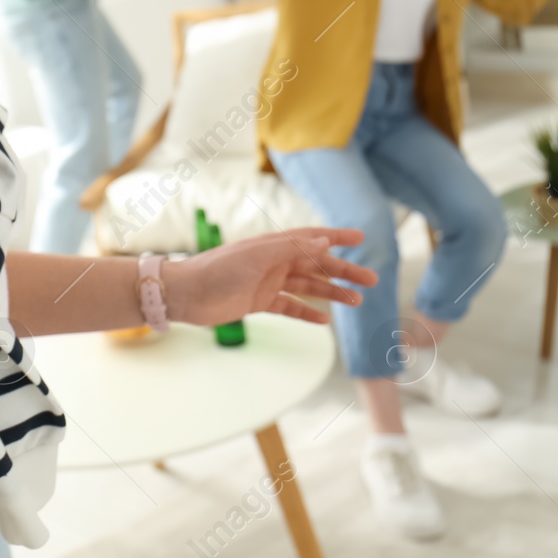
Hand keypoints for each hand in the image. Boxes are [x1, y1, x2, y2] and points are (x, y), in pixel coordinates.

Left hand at [163, 228, 378, 326]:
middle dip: (343, 272)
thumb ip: (291, 248)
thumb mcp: (256, 256)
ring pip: (306, 287)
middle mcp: (272, 262)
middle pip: (316, 265)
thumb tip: (325, 242)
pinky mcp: (258, 303)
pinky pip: (289, 307)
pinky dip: (306, 313)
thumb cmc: (218, 269)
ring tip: (355, 301)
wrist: (186, 294)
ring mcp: (266, 282)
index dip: (336, 237)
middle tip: (371, 280)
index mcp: (273, 245)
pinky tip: (324, 321)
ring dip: (330, 293)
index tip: (362, 237)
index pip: (312, 238)